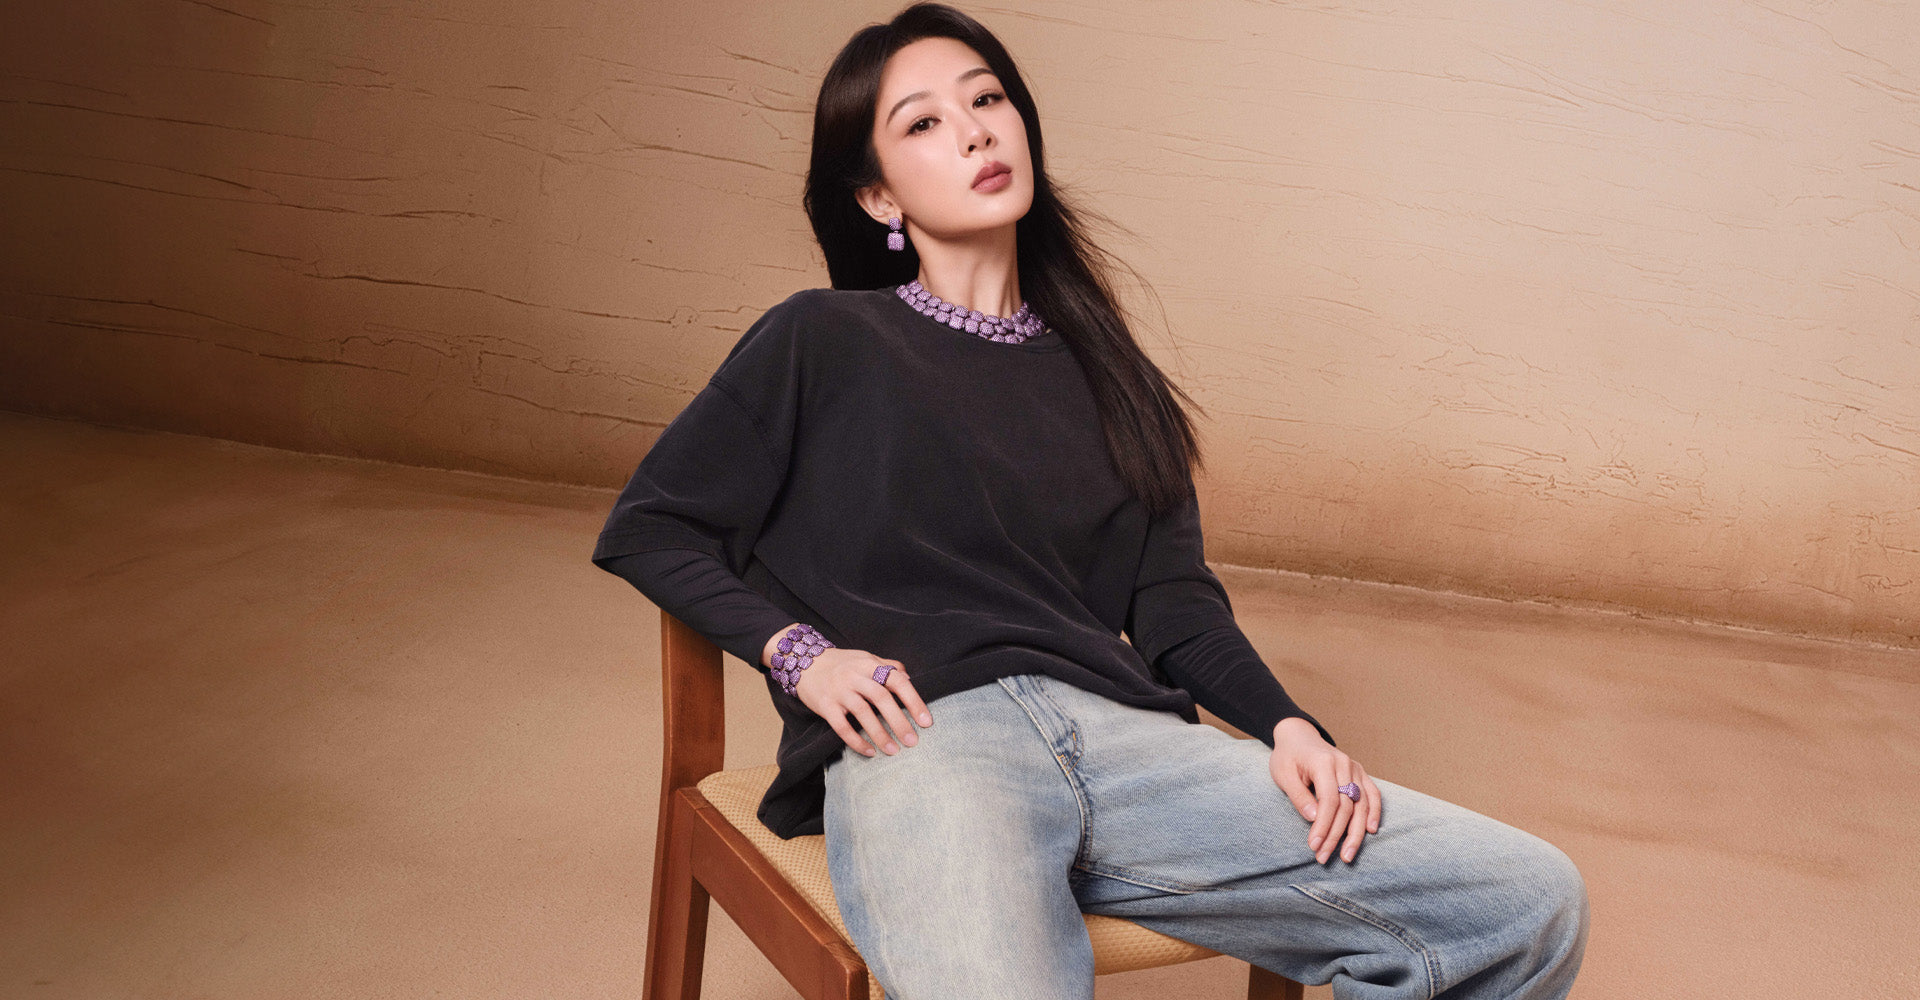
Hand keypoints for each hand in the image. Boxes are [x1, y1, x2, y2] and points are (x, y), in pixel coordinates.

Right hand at [792, 646, 933, 757]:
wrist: (803, 661)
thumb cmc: (841, 663)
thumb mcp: (865, 658)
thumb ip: (887, 666)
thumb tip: (910, 679)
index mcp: (869, 664)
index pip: (896, 680)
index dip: (913, 701)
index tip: (926, 721)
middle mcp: (854, 676)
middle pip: (881, 698)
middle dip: (899, 721)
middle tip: (913, 741)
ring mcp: (839, 690)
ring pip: (862, 713)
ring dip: (880, 734)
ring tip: (893, 751)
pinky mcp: (825, 705)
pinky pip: (841, 726)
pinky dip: (856, 741)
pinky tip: (869, 752)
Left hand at [1269, 717, 1380, 863]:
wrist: (1298, 736)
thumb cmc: (1288, 757)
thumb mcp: (1283, 774)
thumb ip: (1299, 796)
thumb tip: (1314, 819)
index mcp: (1323, 762)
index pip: (1329, 800)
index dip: (1324, 826)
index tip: (1314, 846)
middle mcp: (1344, 764)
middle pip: (1346, 806)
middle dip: (1336, 835)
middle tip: (1323, 857)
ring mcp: (1354, 768)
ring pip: (1362, 804)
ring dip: (1356, 832)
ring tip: (1347, 855)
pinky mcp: (1359, 773)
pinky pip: (1373, 793)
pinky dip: (1374, 812)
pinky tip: (1371, 830)